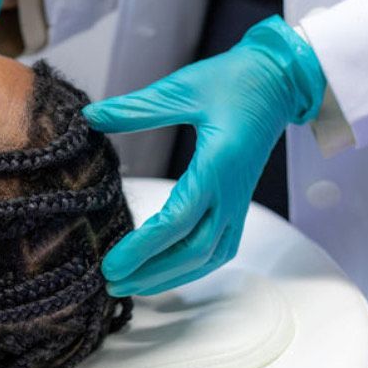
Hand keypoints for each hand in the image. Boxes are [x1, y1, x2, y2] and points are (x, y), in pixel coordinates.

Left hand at [84, 16, 324, 295]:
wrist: (278, 83)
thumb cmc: (234, 82)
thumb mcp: (182, 88)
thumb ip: (137, 108)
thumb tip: (90, 117)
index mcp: (217, 167)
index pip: (176, 222)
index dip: (142, 249)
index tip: (110, 265)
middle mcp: (231, 193)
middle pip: (191, 251)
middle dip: (150, 272)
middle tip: (110, 281)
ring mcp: (238, 202)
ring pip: (208, 257)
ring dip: (170, 275)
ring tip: (132, 285)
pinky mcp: (239, 203)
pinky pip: (218, 248)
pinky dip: (191, 266)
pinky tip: (167, 271)